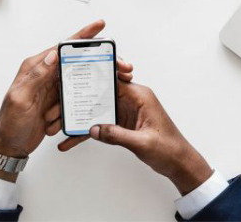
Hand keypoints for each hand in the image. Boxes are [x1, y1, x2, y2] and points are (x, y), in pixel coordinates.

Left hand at [0, 20, 133, 181]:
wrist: (10, 146)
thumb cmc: (9, 123)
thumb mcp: (20, 98)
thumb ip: (37, 75)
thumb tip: (53, 54)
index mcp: (35, 67)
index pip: (62, 47)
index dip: (82, 36)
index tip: (99, 26)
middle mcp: (45, 74)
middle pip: (75, 61)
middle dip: (94, 63)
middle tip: (117, 66)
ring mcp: (52, 88)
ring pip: (77, 82)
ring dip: (83, 92)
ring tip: (80, 101)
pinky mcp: (57, 101)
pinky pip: (74, 99)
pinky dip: (76, 107)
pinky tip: (72, 115)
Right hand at [60, 81, 211, 195]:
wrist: (179, 163)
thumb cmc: (169, 148)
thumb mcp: (142, 142)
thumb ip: (117, 135)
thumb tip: (94, 129)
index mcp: (140, 96)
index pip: (114, 79)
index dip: (94, 78)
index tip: (77, 77)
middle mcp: (132, 100)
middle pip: (101, 93)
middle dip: (81, 98)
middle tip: (61, 104)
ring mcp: (126, 111)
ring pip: (98, 109)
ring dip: (81, 117)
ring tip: (60, 124)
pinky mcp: (122, 123)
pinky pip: (101, 124)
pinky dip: (89, 131)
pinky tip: (73, 139)